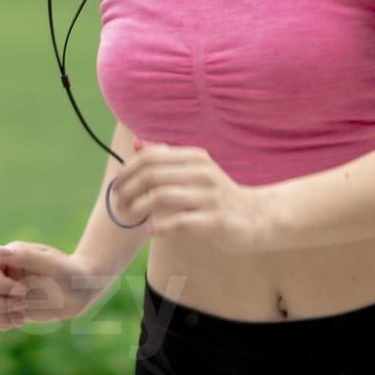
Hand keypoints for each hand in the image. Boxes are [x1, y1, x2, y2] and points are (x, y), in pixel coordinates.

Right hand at [0, 241, 101, 330]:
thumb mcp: (51, 263)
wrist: (80, 290)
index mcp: (9, 257)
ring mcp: (5, 292)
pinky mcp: (10, 309)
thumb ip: (25, 256)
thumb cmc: (69, 272)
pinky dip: (0, 323)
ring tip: (22, 316)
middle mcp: (3, 273)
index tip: (21, 291)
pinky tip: (20, 320)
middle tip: (23, 305)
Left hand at [108, 141, 276, 252]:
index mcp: (194, 157)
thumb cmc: (219, 195)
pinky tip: (150, 232)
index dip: (126, 172)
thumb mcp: (196, 170)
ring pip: (160, 197)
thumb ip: (168, 158)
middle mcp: (201, 173)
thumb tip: (138, 143)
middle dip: (127, 191)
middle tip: (119, 205)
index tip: (116, 187)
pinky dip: (158, 228)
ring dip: (137, 209)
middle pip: (150, 175)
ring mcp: (209, 197)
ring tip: (130, 218)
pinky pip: (178, 223)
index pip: (149, 157)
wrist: (258, 216)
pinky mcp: (215, 221)